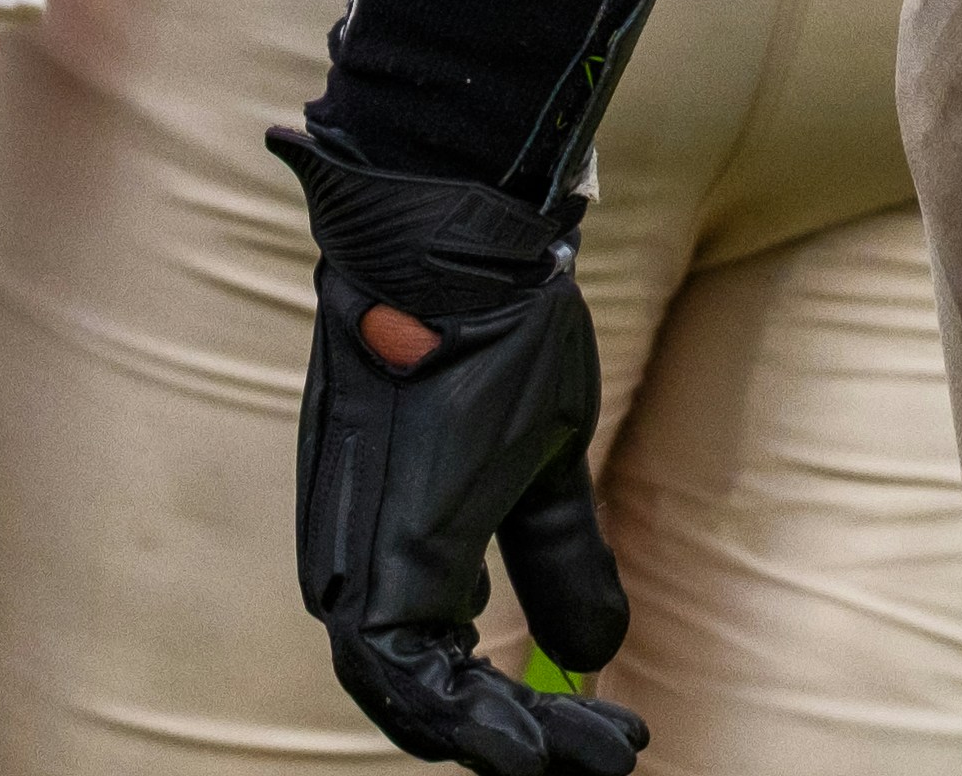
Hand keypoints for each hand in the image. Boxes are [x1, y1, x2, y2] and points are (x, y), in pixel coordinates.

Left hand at [274, 133, 645, 772]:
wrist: (460, 237)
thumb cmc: (498, 324)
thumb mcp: (543, 454)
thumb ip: (555, 554)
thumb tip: (591, 652)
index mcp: (395, 543)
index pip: (439, 666)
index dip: (510, 714)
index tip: (605, 735)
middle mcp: (358, 564)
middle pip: (421, 701)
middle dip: (512, 744)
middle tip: (603, 760)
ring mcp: (356, 560)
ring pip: (412, 700)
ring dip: (500, 742)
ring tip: (584, 756)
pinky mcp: (374, 550)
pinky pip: (408, 672)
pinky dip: (473, 720)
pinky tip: (535, 745)